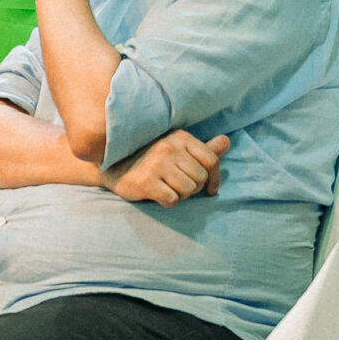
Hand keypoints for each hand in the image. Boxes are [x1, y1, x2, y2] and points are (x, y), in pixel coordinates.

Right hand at [102, 131, 229, 205]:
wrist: (112, 164)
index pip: (211, 160)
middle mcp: (170, 148)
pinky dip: (168, 202)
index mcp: (180, 137)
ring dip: (181, 195)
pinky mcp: (146, 182)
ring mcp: (157, 165)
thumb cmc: (149, 157)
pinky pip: (172, 200)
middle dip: (193, 188)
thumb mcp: (176, 148)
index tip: (211, 189)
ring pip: (189, 191)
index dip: (215, 179)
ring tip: (168, 189)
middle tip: (179, 187)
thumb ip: (202, 149)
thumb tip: (227, 142)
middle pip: (200, 178)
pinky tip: (158, 195)